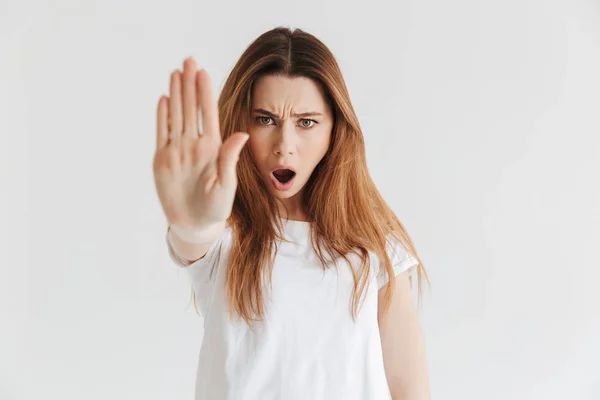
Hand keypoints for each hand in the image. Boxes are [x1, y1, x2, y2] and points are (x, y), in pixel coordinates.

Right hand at [153, 57, 248, 229]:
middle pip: (190, 108)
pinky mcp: (162, 159)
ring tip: (176, 72)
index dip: (204, 93)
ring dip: (176, 94)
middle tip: (188, 60)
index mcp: (212, 148)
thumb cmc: (216, 208)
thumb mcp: (226, 184)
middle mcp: (194, 145)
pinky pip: (162, 132)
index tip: (203, 72)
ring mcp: (177, 150)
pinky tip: (164, 99)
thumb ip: (229, 159)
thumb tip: (240, 133)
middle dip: (189, 84)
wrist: (195, 224)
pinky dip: (162, 116)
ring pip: (176, 115)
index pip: (208, 114)